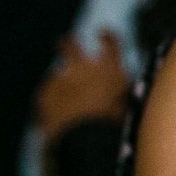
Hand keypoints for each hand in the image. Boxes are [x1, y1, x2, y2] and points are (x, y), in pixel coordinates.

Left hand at [36, 30, 130, 145]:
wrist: (86, 141)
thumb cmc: (116, 126)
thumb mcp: (130, 107)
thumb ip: (126, 92)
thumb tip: (127, 87)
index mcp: (109, 68)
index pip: (110, 41)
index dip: (106, 37)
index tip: (102, 33)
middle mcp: (83, 68)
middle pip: (69, 45)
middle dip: (67, 43)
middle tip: (65, 42)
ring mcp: (61, 80)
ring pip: (56, 74)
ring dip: (60, 84)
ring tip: (66, 100)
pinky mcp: (45, 95)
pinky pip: (46, 95)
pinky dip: (51, 103)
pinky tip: (56, 116)